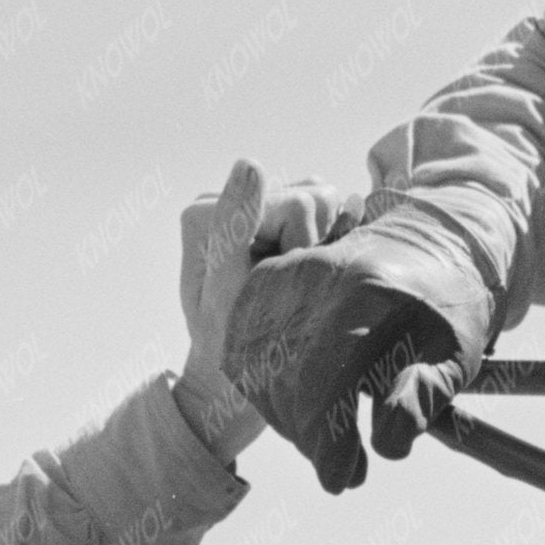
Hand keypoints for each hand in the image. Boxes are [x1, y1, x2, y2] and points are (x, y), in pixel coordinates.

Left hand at [173, 157, 339, 440]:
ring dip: (326, 247)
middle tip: (286, 292)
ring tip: (296, 286)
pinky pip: (335, 210)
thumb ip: (234, 225)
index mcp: (206, 212)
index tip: (273, 289)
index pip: (298, 203)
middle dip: (315, 247)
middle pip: (317, 196)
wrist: (238, 382)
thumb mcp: (227, 294)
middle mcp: (232, 201)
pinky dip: (337, 242)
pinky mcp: (287, 219)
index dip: (302, 250)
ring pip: (331, 200)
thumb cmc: (229, 348)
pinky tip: (314, 274)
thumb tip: (250, 162)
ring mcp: (263, 208)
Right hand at [222, 242, 463, 495]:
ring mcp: (281, 277)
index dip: (327, 444)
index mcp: (366, 294)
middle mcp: (313, 279)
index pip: (325, 384)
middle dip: (312, 441)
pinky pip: (244, 353)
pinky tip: (304, 410)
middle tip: (347, 472)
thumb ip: (424, 398)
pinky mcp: (262, 283)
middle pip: (288, 385)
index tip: (341, 482)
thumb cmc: (449, 306)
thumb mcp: (456, 354)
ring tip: (332, 445)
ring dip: (291, 422)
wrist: (430, 242)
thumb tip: (388, 445)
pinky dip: (268, 392)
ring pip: (260, 374)